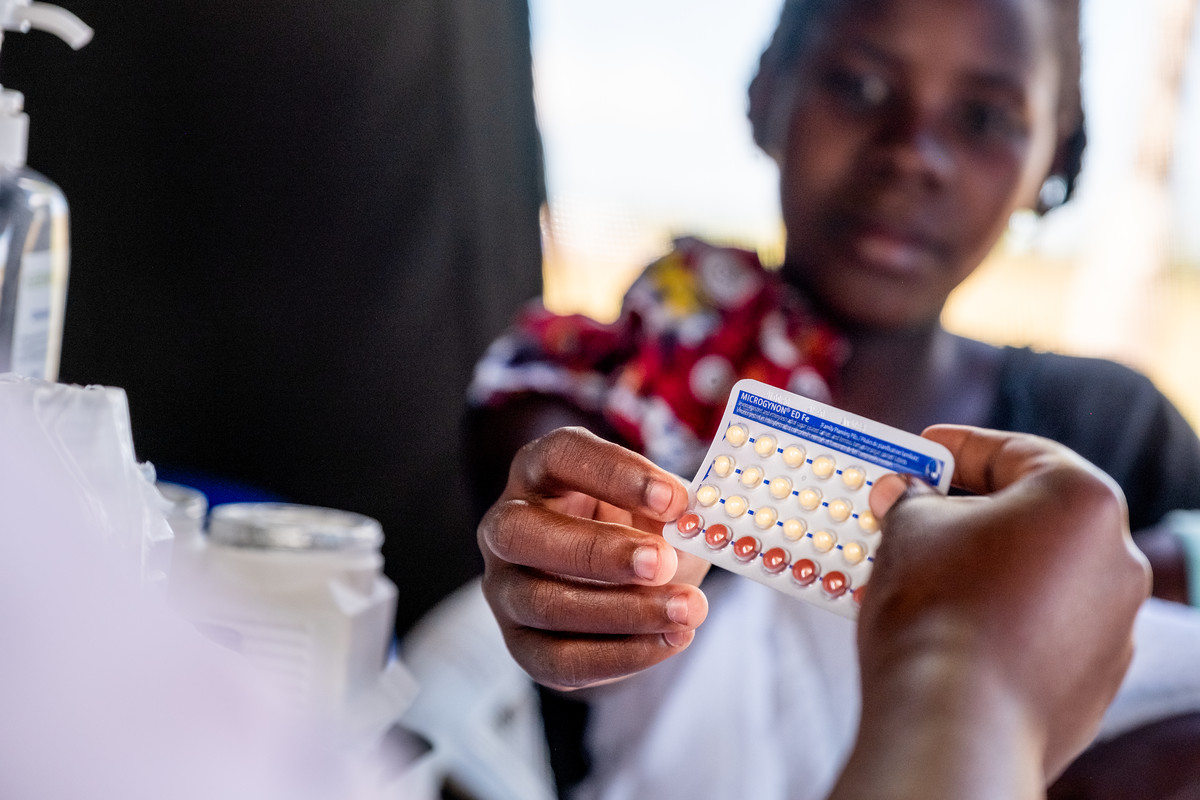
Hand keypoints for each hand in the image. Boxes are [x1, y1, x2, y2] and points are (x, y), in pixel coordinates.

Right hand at [477, 426, 709, 690]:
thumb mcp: (658, 509)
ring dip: (620, 612)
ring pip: (541, 603)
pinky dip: (619, 656)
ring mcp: (504, 586)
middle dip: (597, 551)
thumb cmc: (640, 528)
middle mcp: (506, 524)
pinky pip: (558, 659)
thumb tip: (696, 529)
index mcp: (540, 470)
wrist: (628, 580)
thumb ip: (673, 515)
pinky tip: (669, 641)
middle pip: (523, 533)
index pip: (561, 456)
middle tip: (663, 562)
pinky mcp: (520, 643)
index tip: (675, 499)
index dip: (615, 475)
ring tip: (686, 611)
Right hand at [836, 425, 1151, 797]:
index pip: (1014, 451)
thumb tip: (902, 495)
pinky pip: (1042, 627)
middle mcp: (1116, 558)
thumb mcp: (907, 526)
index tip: (921, 451)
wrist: (953, 723)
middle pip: (1032, 515)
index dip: (956, 448)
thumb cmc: (936, 610)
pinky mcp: (1096, 678)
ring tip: (919, 571)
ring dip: (983, 566)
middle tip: (912, 510)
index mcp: (1081, 501)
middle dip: (967, 511)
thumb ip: (910, 499)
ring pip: (1038, 574)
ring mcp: (1114, 624)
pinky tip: (948, 622)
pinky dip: (1001, 617)